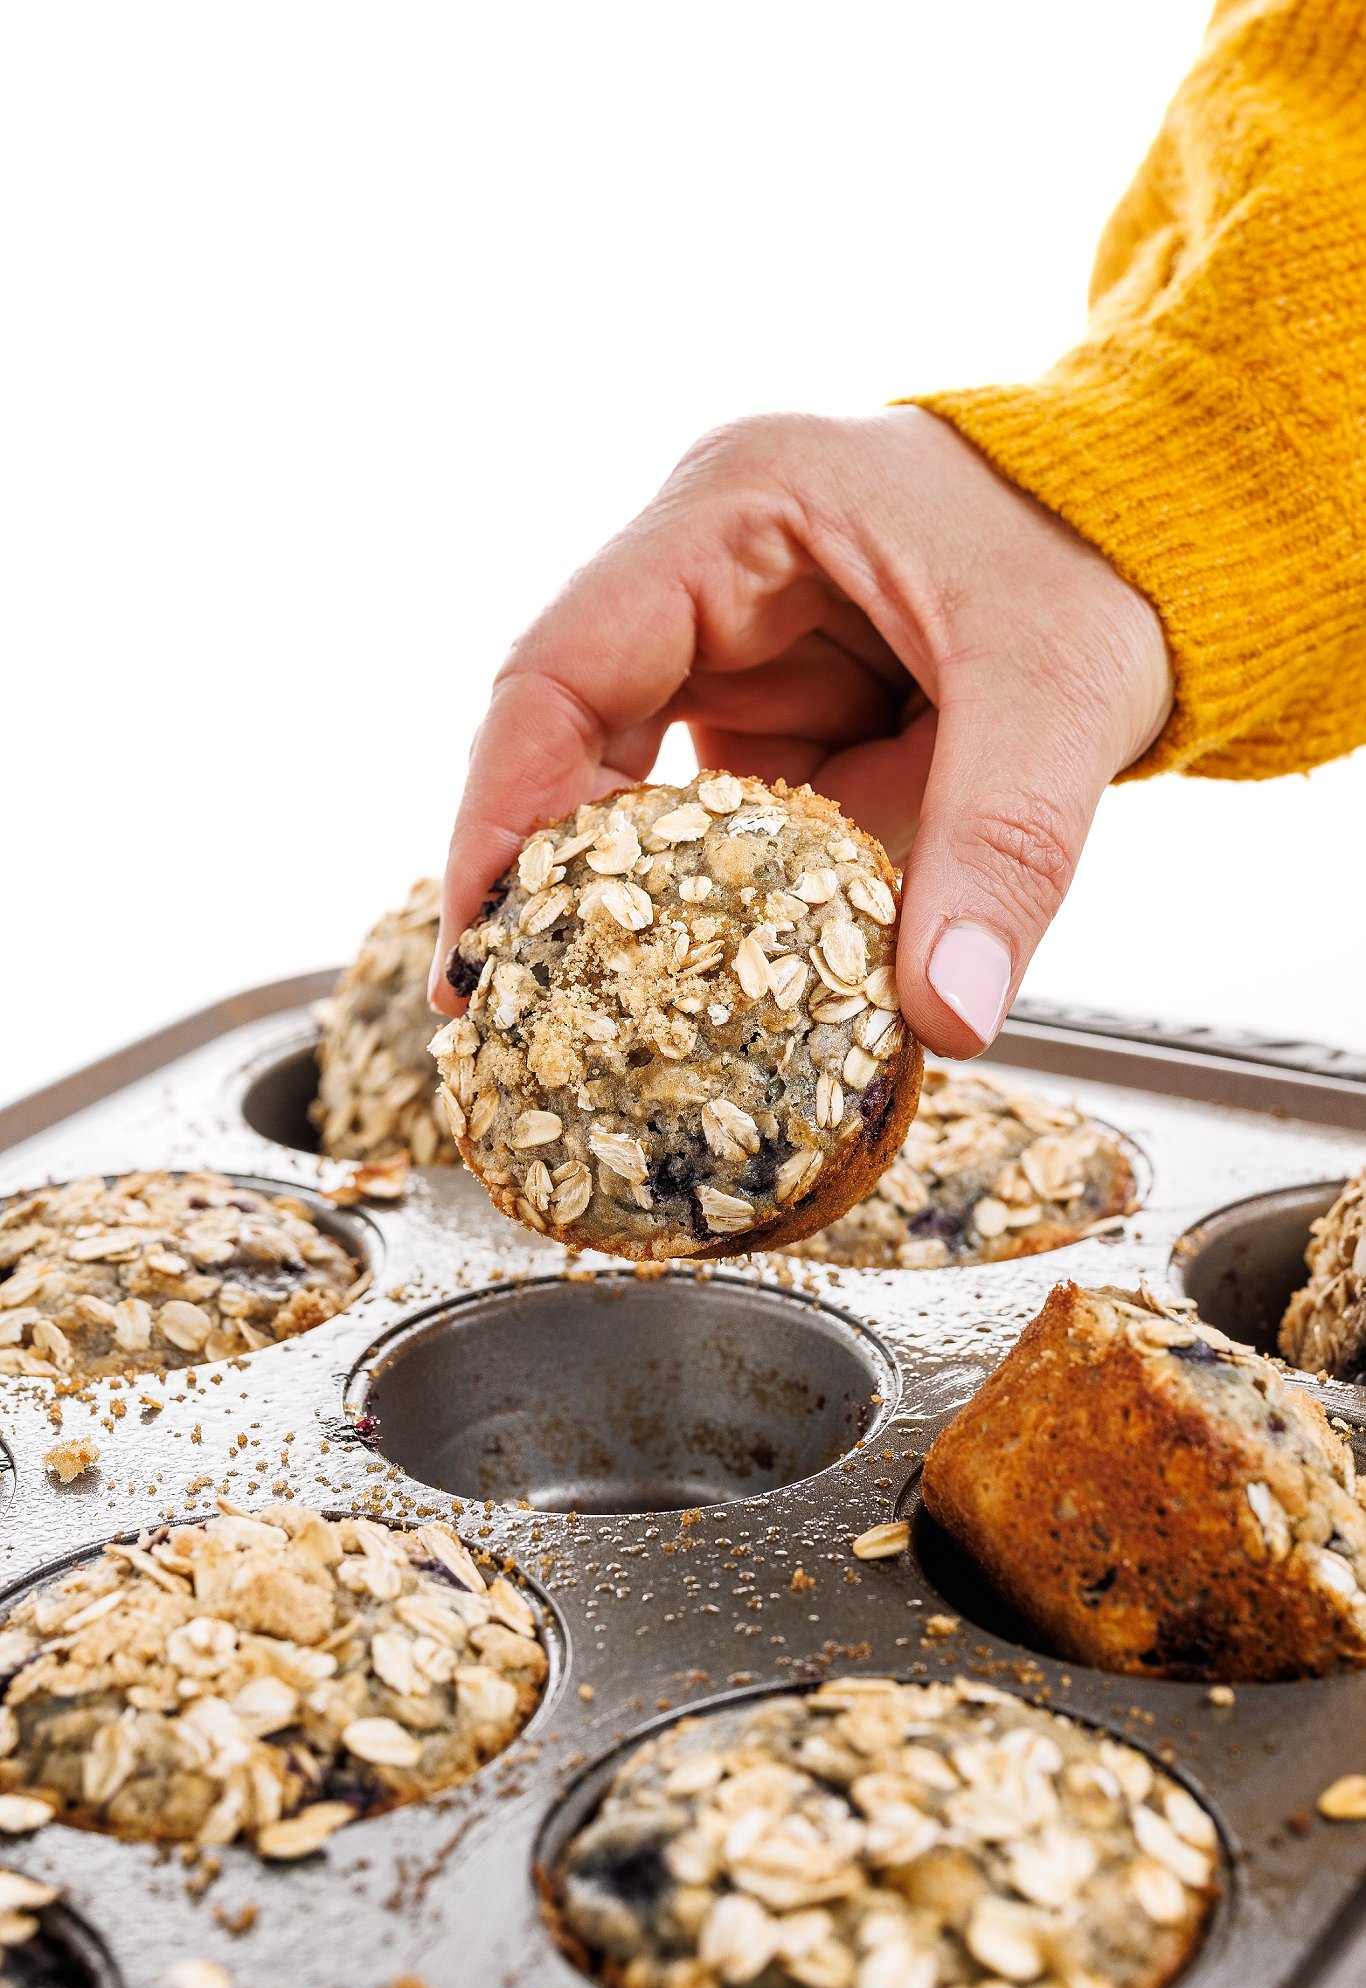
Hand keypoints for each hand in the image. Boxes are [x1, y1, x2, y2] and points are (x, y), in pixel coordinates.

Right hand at [430, 407, 1170, 1055]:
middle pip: (566, 734)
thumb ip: (1001, 851)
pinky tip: (689, 986)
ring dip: (614, 899)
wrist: (1170, 528)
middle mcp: (706, 572)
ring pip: (629, 786)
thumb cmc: (1106, 550)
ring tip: (575, 1018)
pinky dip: (702, 902)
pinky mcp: (778, 714)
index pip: (561, 665)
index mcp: (738, 510)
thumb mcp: (1061, 692)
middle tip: (506, 1008)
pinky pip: (711, 819)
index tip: (480, 936)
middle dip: (536, 874)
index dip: (502, 806)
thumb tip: (944, 1023)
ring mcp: (736, 646)